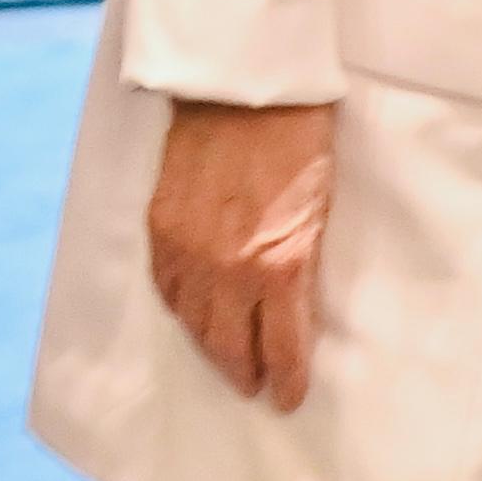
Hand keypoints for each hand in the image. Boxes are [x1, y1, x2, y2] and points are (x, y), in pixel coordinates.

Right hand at [147, 99, 335, 411]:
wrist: (243, 83)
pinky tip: (192, 315)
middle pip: (230, 346)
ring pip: (194, 324)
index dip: (286, 378)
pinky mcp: (160, 229)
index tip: (288, 397)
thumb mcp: (321, 204)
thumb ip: (304, 262)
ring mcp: (188, 251)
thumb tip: (295, 306)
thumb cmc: (300, 134)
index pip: (281, 346)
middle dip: (245, 372)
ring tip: (225, 359)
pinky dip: (181, 310)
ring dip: (210, 347)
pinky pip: (166, 289)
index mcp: (278, 265)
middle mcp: (227, 270)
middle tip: (254, 385)